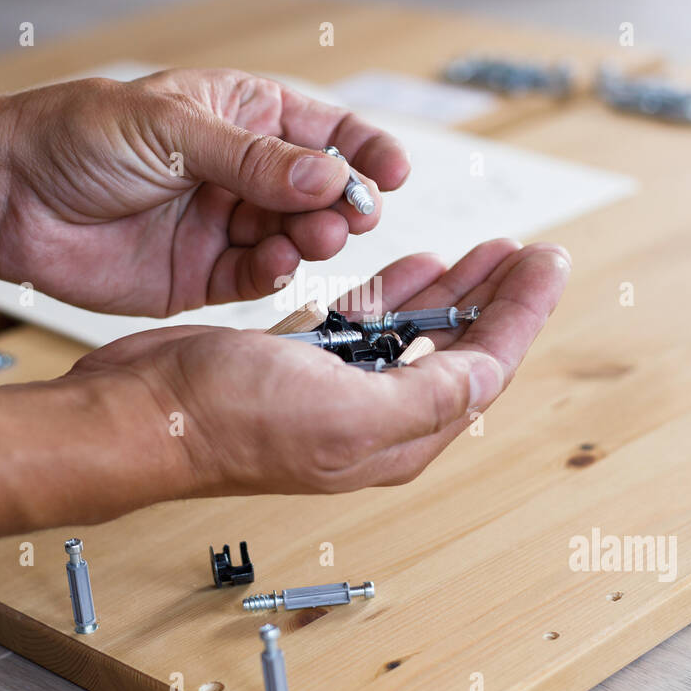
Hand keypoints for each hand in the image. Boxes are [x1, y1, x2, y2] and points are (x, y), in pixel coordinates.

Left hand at [0, 69, 410, 315]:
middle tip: (349, 214)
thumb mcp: (172, 128)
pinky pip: (257, 278)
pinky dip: (275, 273)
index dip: (364, 150)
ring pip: (295, 236)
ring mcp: (223, 225)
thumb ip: (253, 159)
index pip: (323, 130)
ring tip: (313, 237)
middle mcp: (240, 173)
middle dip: (343, 202)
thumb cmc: (76, 137)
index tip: (393, 172)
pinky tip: (277, 264)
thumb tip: (330, 173)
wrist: (9, 197)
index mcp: (241, 117)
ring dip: (314, 238)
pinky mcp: (201, 276)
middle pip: (320, 191)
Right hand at [65, 239, 569, 496]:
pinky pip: (364, 326)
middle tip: (524, 251)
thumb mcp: (344, 411)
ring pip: (414, 335)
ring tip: (483, 252)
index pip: (485, 368)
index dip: (522, 313)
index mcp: (396, 438)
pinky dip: (391, 293)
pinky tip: (411, 269)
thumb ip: (427, 397)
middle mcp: (374, 420)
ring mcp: (336, 392)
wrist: (143, 412)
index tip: (547, 263)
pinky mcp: (299, 366)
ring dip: (450, 291)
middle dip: (496, 298)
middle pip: (458, 351)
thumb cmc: (226, 418)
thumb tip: (490, 375)